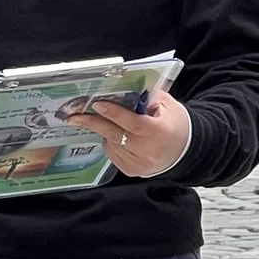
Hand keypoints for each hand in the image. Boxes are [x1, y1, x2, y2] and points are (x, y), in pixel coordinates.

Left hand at [74, 89, 191, 178]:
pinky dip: (111, 142)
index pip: (134, 123)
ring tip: (107, 121)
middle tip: (74, 116)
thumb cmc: (175, 123)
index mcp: (160, 132)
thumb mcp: (167, 105)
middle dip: (94, 123)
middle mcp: (148, 151)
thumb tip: (125, 87)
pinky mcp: (132, 171)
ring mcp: (139, 163)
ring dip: (105, 131)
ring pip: (112, 144)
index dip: (115, 114)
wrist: (184, 151)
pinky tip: (118, 136)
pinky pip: (112, 154)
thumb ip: (148, 96)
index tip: (97, 105)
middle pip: (116, 135)